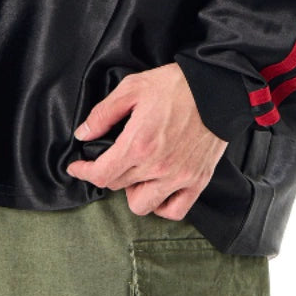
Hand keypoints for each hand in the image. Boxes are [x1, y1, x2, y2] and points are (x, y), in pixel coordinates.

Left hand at [65, 63, 228, 218]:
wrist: (217, 89)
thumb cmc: (176, 85)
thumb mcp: (132, 88)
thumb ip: (103, 113)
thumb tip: (83, 134)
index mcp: (138, 144)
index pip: (101, 175)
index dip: (83, 172)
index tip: (78, 167)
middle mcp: (157, 167)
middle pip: (118, 187)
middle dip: (108, 173)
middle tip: (112, 158)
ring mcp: (178, 178)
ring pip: (142, 205)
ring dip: (133, 192)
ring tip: (136, 173)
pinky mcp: (197, 181)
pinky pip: (174, 210)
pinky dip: (162, 205)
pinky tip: (157, 189)